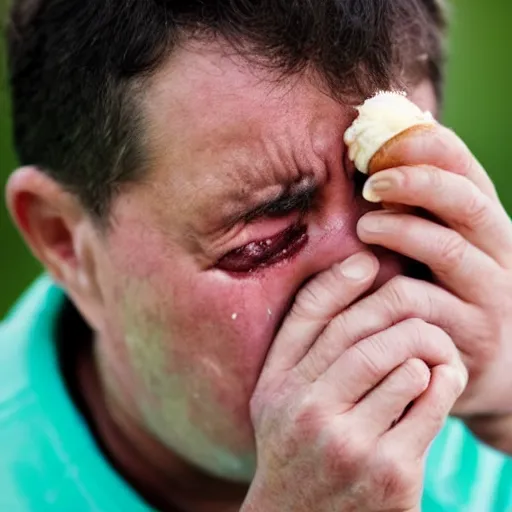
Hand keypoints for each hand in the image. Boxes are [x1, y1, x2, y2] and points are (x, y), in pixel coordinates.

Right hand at [242, 253, 465, 511]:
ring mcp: (349, 443)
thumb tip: (344, 287)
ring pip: (404, 363)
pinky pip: (430, 401)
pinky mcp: (391, 472)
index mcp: (276, 388)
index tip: (368, 262)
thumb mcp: (278, 400)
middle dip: (402, 315)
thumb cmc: (295, 452)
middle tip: (419, 317)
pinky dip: (445, 381)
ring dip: (427, 351)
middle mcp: (305, 411)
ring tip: (432, 354)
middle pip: (365, 336)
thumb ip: (299, 349)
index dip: (341, 280)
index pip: (308, 317)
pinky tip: (442, 381)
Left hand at [357, 124, 511, 418]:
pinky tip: (365, 287)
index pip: (466, 171)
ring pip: (450, 250)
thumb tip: (370, 164)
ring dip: (402, 231)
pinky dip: (392, 290)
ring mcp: (492, 297)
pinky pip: (428, 307)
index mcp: (488, 224)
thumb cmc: (450, 297)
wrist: (490, 368)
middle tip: (370, 182)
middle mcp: (500, 254)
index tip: (378, 145)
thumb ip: (420, 214)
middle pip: (466, 203)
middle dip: (416, 182)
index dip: (426, 149)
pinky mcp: (473, 338)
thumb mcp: (443, 251)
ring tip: (364, 227)